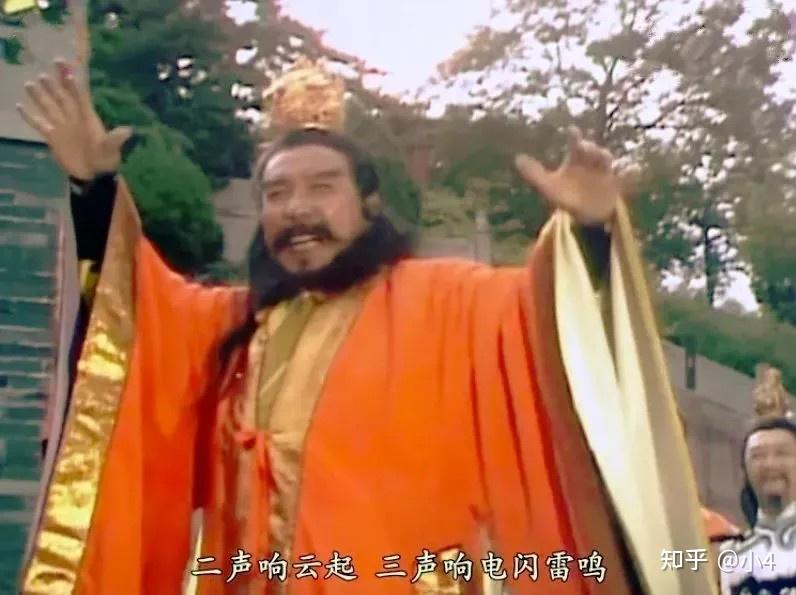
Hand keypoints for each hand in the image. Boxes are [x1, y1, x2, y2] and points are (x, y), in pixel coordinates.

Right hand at [16, 59, 131, 180]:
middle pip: (62, 97)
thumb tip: (128, 131)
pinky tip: (19, 106)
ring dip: (40, 96)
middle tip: (45, 71)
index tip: (68, 70)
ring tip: (31, 82)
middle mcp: (73, 118)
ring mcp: (62, 126)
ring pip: (49, 106)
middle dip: (55, 84)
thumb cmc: (105, 160)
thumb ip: (115, 139)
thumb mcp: (111, 149)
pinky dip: (29, 116)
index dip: (74, 85)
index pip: (80, 97)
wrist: (93, 174)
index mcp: (88, 118)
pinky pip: (39, 123)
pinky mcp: (52, 136)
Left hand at [515, 126, 632, 225]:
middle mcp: (591, 162)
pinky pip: (626, 177)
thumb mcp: (549, 187)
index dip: (574, 137)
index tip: (572, 131)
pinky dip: (631, 172)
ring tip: (605, 158)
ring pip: (607, 161)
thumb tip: (518, 159)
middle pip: (592, 150)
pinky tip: (634, 169)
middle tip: (585, 148)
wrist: (586, 216)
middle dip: (590, 148)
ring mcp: (604, 172)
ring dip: (606, 158)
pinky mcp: (616, 185)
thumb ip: (535, 173)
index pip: (575, 144)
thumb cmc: (566, 197)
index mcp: (575, 159)